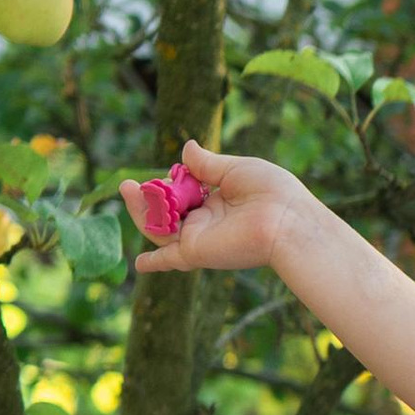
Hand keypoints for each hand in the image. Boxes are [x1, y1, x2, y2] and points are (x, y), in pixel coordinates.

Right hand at [126, 140, 310, 275]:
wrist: (287, 220)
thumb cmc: (272, 192)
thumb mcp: (236, 169)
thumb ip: (208, 164)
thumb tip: (186, 148)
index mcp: (219, 202)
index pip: (185, 194)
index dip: (171, 183)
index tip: (172, 170)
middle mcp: (208, 222)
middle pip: (167, 213)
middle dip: (147, 198)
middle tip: (126, 184)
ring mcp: (201, 238)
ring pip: (159, 229)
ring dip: (139, 212)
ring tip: (127, 189)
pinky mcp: (196, 252)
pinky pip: (169, 259)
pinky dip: (153, 263)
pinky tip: (139, 265)